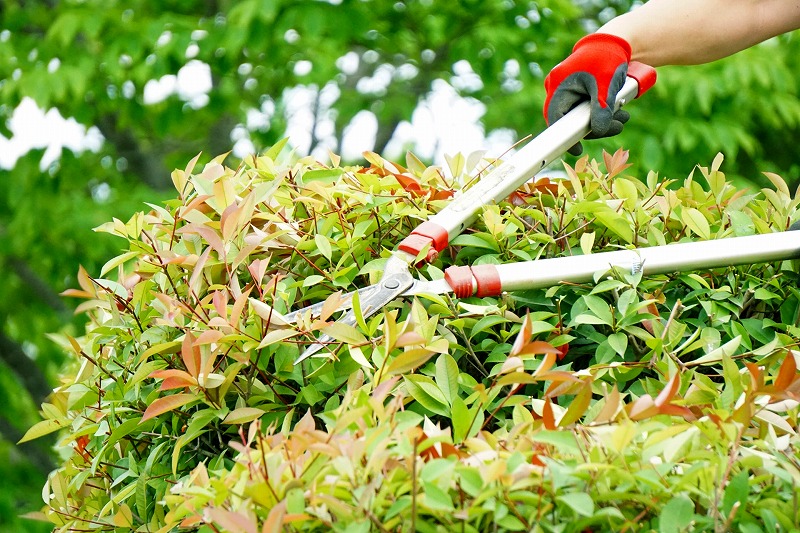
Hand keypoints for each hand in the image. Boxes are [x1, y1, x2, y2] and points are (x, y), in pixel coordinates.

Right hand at [544, 33, 631, 154]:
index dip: (564, 137)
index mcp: (557, 85)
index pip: (555, 118)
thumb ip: (602, 109)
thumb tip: (600, 131)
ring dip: (603, 119)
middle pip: (571, 119)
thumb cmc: (607, 57)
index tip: (577, 150)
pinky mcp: (578, 90)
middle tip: (617, 126)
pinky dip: (601, 111)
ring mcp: (568, 90)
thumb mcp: (605, 85)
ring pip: (581, 115)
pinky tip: (618, 110)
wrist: (615, 40)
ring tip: (624, 117)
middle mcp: (559, 89)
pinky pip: (586, 108)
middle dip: (596, 126)